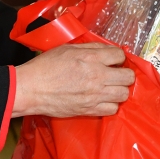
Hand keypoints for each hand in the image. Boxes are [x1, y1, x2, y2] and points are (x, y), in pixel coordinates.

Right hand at [12, 43, 134, 117]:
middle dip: (124, 74)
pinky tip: (102, 99)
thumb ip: (90, 48)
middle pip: (128, 77)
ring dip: (119, 90)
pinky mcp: (89, 110)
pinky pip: (113, 109)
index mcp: (91, 58)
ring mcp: (95, 95)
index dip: (118, 57)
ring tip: (109, 87)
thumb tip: (107, 50)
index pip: (120, 56)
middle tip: (115, 74)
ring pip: (123, 94)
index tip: (113, 60)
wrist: (31, 88)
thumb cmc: (45, 66)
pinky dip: (110, 104)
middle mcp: (97, 76)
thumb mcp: (67, 48)